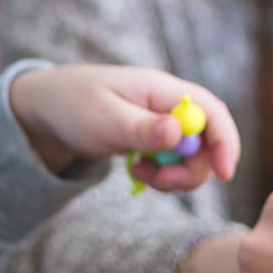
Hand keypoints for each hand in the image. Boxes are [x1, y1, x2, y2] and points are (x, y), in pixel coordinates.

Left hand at [7, 65, 238, 187]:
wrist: (46, 109)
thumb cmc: (72, 105)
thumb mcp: (104, 119)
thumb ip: (141, 129)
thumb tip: (178, 133)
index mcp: (163, 90)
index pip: (212, 111)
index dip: (225, 142)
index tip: (225, 175)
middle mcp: (171, 105)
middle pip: (208, 141)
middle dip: (193, 169)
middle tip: (158, 183)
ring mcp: (165, 123)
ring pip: (194, 157)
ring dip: (175, 176)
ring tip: (138, 173)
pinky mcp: (156, 139)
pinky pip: (176, 163)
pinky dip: (162, 176)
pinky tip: (136, 171)